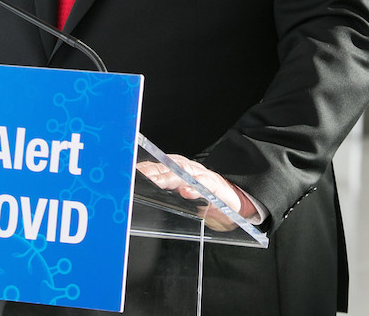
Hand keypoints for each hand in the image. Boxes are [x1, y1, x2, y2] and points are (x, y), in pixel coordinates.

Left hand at [135, 154, 256, 231]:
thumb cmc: (207, 199)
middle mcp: (191, 171)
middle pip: (170, 167)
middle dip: (154, 172)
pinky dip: (195, 188)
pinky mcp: (216, 188)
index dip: (147, 168)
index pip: (161, 166)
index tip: (132, 172)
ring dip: (170, 177)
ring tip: (157, 182)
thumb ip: (169, 192)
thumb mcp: (185, 195)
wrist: (236, 202)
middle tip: (140, 177)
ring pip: (185, 173)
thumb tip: (145, 194)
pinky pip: (205, 186)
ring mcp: (203, 178)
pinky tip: (186, 192)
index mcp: (181, 171)